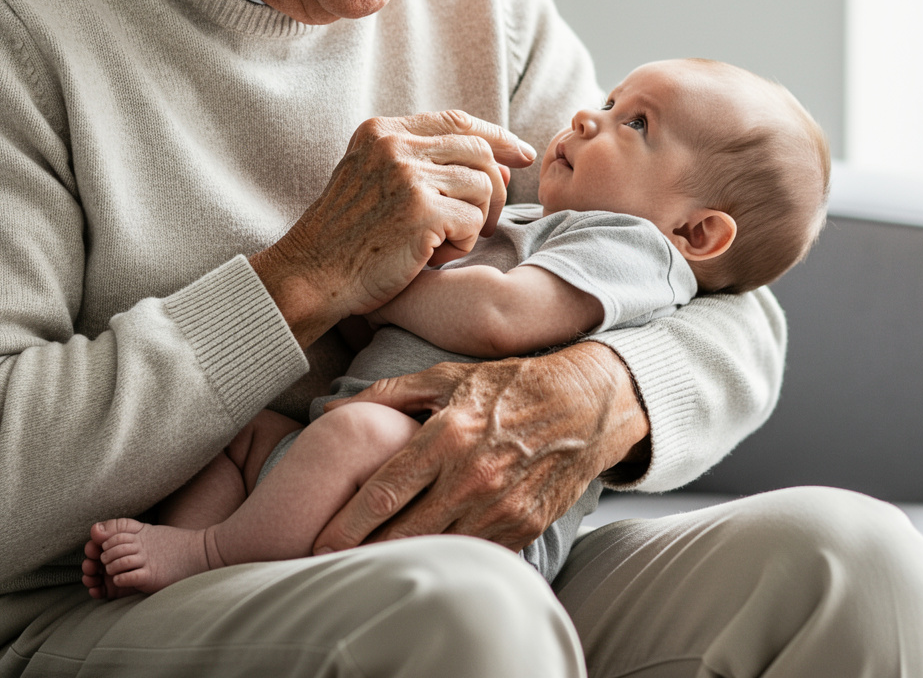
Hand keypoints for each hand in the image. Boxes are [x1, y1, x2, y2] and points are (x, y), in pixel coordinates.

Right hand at [250, 112, 530, 346]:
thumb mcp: (376, 182)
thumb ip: (426, 165)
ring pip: (483, 185)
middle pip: (478, 151)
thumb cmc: (349, 237)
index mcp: (382, 131)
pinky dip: (462, 244)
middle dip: (497, 187)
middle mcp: (395, 145)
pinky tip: (434, 255)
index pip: (456, 121)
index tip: (520, 154)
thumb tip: (501, 163)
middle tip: (488, 219)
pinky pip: (472, 221)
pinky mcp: (420, 210)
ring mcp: (408, 175)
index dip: (495, 136)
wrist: (313, 275)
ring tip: (447, 241)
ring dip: (476, 220)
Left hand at [312, 342, 649, 553]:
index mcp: (448, 434)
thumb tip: (330, 411)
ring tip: (368, 567)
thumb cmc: (511, 386)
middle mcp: (473, 476)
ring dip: (401, 561)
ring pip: (435, 552)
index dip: (344, 524)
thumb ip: (389, 393)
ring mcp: (501, 508)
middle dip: (362, 553)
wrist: (586, 405)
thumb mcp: (449, 376)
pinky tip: (425, 560)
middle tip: (330, 563)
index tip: (316, 540)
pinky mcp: (524, 529)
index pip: (383, 492)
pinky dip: (445, 560)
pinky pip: (471, 556)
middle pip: (401, 534)